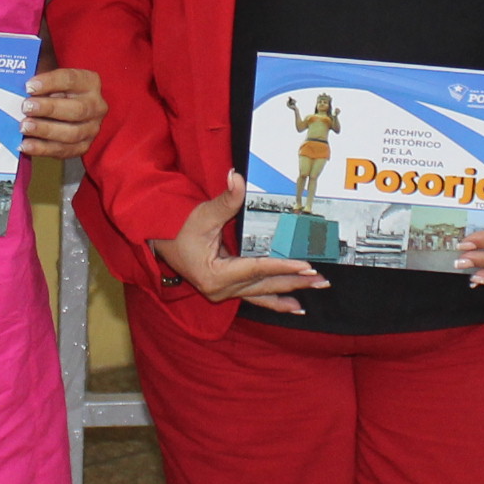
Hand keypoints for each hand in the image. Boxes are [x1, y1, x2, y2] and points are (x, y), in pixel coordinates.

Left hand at [22, 67, 106, 163]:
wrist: (63, 107)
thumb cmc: (54, 90)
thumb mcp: (49, 80)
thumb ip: (39, 83)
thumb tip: (17, 88)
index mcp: (89, 82)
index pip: (71, 80)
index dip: (49, 82)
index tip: (29, 86)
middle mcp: (96, 106)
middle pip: (76, 109)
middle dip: (49, 109)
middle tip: (26, 107)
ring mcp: (92, 128)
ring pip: (72, 133)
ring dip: (45, 130)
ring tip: (24, 127)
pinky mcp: (82, 146)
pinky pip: (64, 151)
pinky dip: (42, 149)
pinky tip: (26, 145)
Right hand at [150, 186, 326, 314]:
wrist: (162, 242)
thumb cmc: (180, 229)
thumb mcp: (203, 215)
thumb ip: (226, 200)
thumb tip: (237, 177)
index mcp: (215, 275)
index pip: (256, 269)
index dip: (282, 266)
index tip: (305, 265)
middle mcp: (221, 289)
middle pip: (265, 284)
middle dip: (295, 281)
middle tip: (321, 279)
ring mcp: (224, 292)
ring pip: (263, 293)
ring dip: (290, 292)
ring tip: (314, 291)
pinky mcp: (228, 290)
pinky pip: (256, 297)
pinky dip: (275, 301)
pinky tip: (294, 306)